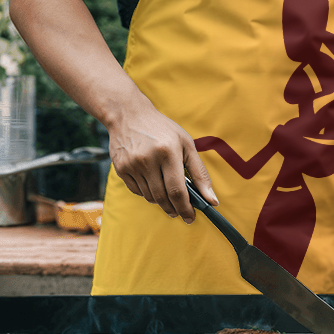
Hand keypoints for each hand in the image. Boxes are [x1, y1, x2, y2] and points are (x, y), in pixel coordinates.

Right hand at [108, 96, 218, 221]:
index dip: (185, 208)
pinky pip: (137, 192)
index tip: (191, 217)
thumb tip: (212, 201)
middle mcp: (148, 159)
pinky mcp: (121, 169)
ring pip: (150, 197)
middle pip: (163, 197)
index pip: (177, 190)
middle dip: (174, 209)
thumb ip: (200, 173)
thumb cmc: (163, 130)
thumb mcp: (186, 144)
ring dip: (161, 200)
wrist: (129, 115)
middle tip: (181, 212)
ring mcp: (132, 165)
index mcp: (168, 151)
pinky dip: (147, 192)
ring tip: (167, 192)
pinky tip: (152, 181)